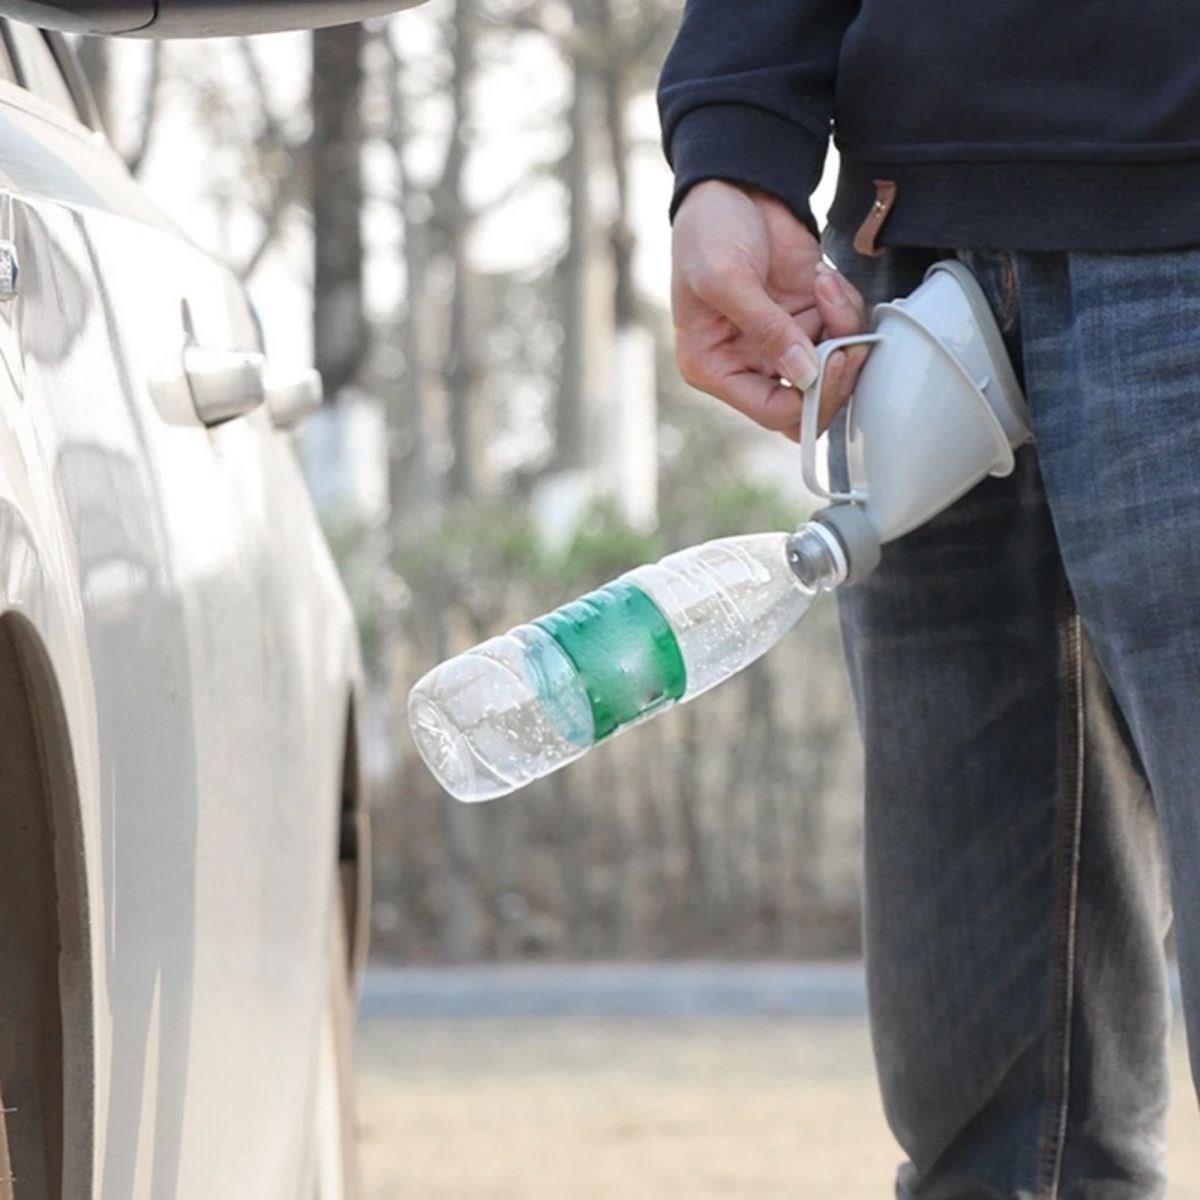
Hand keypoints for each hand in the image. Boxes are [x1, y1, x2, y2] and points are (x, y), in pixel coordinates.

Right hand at [671, 180, 869, 439]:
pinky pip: (845, 330)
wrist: (732, 184)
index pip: (773, 412)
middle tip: (849, 344)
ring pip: (834, 365)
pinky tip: (823, 277)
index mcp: (716, 367)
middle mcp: (751, 363)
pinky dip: (846, 306)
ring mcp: (784, 340)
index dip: (809, 398)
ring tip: (823, 285)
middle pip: (809, 403)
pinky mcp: (808, 315)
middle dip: (836, 374)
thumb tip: (804, 372)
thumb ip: (765, 328)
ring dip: (843, 329)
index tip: (832, 362)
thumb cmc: (708, 232)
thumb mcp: (725, 279)